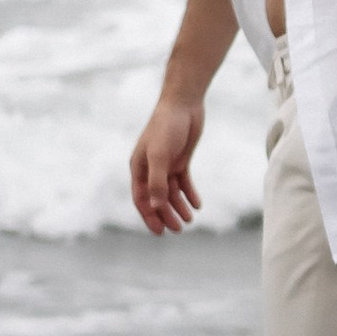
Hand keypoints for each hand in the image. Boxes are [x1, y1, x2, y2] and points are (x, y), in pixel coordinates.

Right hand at [130, 95, 205, 231]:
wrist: (183, 104)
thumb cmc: (166, 127)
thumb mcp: (160, 156)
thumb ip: (157, 182)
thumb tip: (156, 207)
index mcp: (139, 168)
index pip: (141, 199)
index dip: (150, 216)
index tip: (160, 232)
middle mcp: (150, 168)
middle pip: (157, 198)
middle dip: (166, 215)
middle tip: (178, 230)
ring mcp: (166, 164)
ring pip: (171, 192)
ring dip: (179, 206)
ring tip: (189, 220)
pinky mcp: (181, 159)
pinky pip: (184, 182)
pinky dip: (189, 193)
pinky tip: (197, 205)